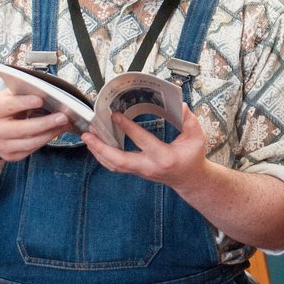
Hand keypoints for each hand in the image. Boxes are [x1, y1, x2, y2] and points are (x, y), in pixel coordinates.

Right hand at [0, 88, 69, 161]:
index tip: (41, 99)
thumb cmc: (4, 109)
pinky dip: (46, 140)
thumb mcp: (8, 97)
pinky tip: (56, 132)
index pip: (9, 106)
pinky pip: (32, 150)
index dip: (25, 103)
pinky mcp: (11, 156)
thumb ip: (23, 93)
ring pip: (30, 142)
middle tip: (63, 116)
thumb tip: (47, 92)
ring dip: (50, 133)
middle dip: (45, 122)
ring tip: (64, 124)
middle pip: (22, 128)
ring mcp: (2, 145)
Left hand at [82, 106, 207, 190]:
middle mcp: (148, 166)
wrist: (189, 179)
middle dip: (101, 147)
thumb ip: (189, 120)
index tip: (115, 115)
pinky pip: (115, 166)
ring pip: (114, 165)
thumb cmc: (192, 157)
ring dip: (98, 152)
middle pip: (119, 161)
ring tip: (87, 137)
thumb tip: (180, 105)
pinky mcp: (136, 171)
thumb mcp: (197, 137)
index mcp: (163, 156)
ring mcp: (141, 171)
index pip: (141, 140)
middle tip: (88, 134)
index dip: (127, 127)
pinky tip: (96, 146)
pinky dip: (103, 156)